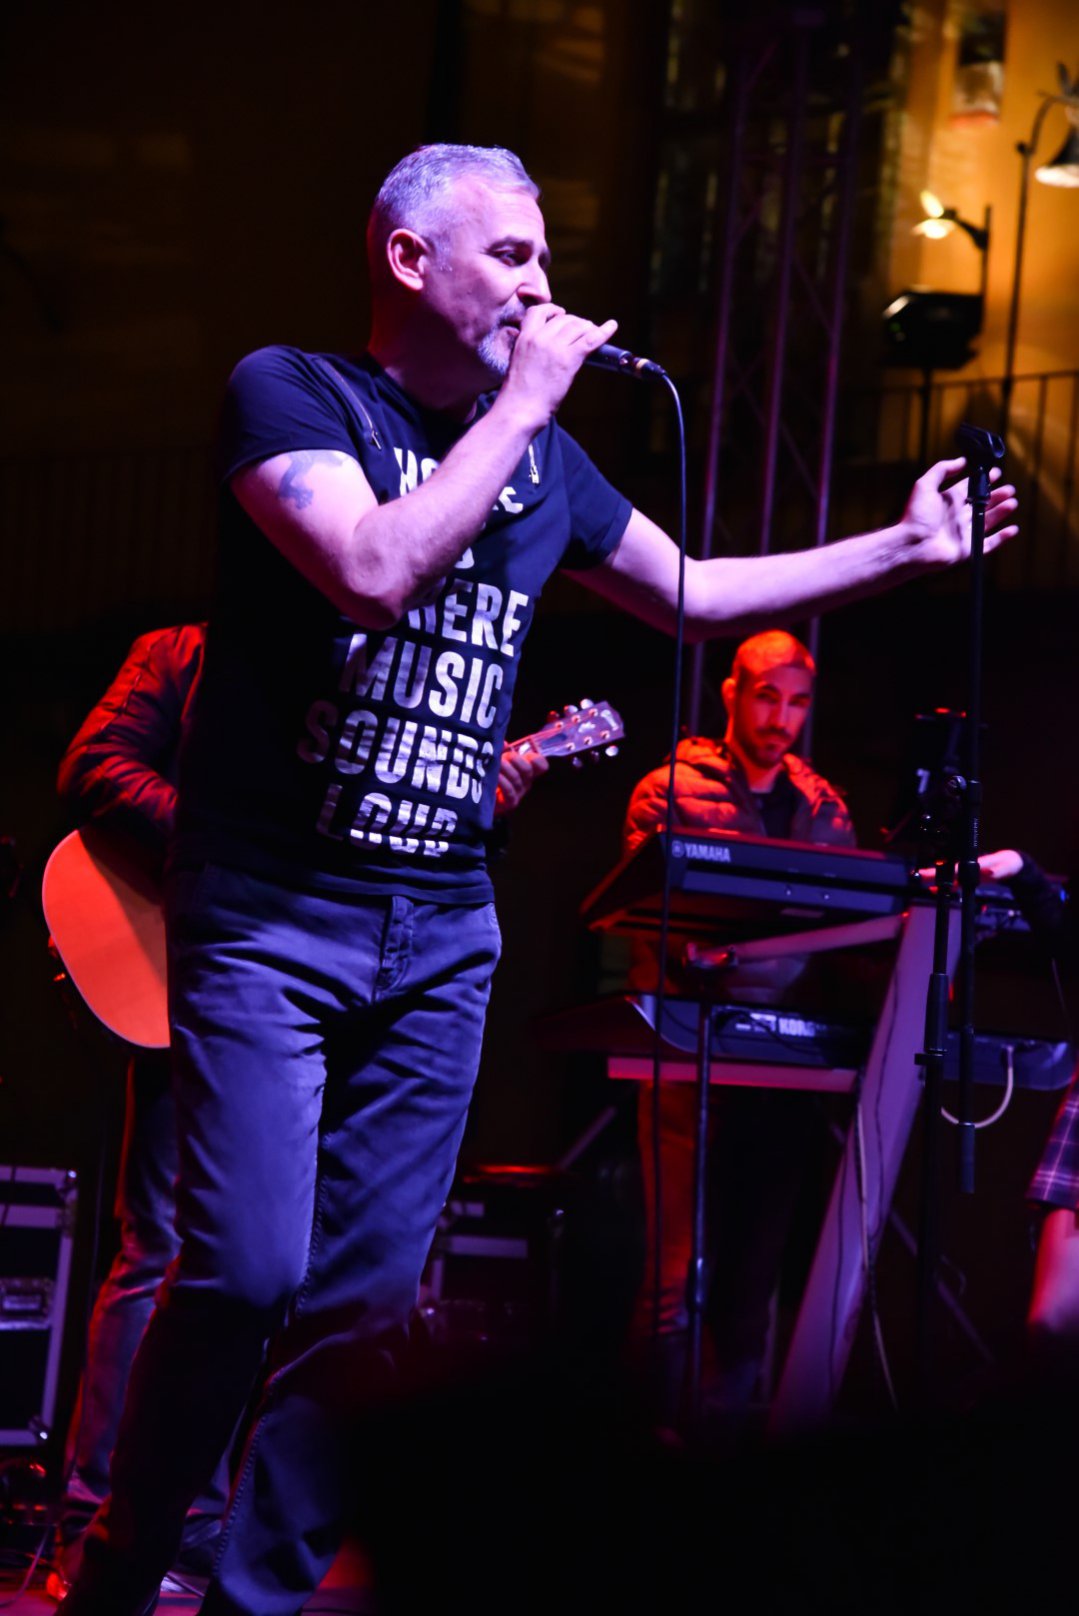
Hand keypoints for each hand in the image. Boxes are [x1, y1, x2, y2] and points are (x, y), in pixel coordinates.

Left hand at [494, 743, 548, 817]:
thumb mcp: (497, 760)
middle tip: (501, 757)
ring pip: (516, 778)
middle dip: (514, 759)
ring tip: (493, 763)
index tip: (525, 754)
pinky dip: (502, 781)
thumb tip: (504, 743)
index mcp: (526, 770)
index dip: (536, 759)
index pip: (541, 765)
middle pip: (527, 769)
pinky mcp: (510, 803)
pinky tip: (495, 776)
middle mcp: (525, 782)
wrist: (479, 798)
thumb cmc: (490, 775)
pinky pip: (510, 791)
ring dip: (504, 768)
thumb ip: (501, 750)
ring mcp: (519, 793)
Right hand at [501, 304, 617, 424]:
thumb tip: (549, 349)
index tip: (560, 314)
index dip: (553, 310)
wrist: (519, 409)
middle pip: (563, 319)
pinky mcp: (568, 359)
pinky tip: (612, 326)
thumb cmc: (518, 394)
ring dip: (588, 328)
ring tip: (593, 333)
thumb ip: (532, 350)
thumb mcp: (519, 362)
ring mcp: (554, 347)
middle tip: (583, 330)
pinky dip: (604, 332)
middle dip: (576, 322)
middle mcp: (539, 338)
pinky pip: (591, 339)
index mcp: (524, 337)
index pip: (539, 311)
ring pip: (578, 326)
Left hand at [901, 458, 1018, 569]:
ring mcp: (963, 533)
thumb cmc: (915, 517)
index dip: (983, 481)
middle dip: (997, 496)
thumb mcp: (925, 485)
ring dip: (1002, 512)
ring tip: (1012, 502)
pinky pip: (989, 544)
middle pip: (982, 504)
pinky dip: (1002, 538)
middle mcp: (957, 517)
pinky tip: (1013, 529)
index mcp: (948, 501)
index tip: (996, 473)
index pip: (970, 488)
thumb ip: (942, 469)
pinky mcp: (968, 550)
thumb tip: (962, 460)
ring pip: (988, 521)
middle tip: (1010, 489)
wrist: (911, 546)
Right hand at [916, 848, 1023, 884]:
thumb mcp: (1004, 867)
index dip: (944, 871)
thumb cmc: (1007, 863)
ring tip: (923, 882)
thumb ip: (996, 869)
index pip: (956, 868)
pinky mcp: (968, 876)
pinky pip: (954, 881)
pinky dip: (944, 885)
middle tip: (920, 876)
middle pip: (948, 870)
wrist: (1010, 864)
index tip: (932, 872)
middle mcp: (968, 865)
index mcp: (974, 862)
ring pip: (949, 876)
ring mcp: (967, 871)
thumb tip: (989, 871)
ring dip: (936, 879)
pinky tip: (935, 889)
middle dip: (933, 873)